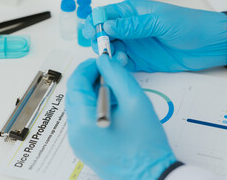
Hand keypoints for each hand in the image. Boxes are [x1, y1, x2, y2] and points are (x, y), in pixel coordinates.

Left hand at [65, 55, 175, 179]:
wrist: (150, 176)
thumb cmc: (146, 146)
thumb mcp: (135, 102)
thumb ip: (118, 76)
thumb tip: (105, 62)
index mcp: (85, 122)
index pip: (76, 82)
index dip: (88, 66)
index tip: (102, 60)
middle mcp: (75, 133)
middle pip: (75, 93)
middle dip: (91, 78)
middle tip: (111, 71)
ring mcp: (78, 142)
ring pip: (79, 105)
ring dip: (94, 92)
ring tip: (116, 90)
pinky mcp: (84, 146)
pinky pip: (83, 118)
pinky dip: (94, 106)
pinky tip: (113, 106)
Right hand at [84, 0, 226, 71]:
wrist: (210, 45)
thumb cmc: (189, 25)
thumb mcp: (160, 22)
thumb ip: (133, 25)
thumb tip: (108, 26)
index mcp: (133, 12)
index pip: (107, 14)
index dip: (97, 22)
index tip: (93, 32)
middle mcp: (130, 29)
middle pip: (105, 34)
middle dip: (99, 40)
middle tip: (102, 47)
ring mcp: (135, 46)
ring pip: (111, 50)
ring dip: (108, 54)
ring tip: (117, 56)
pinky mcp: (141, 62)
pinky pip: (123, 64)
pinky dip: (119, 65)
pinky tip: (123, 64)